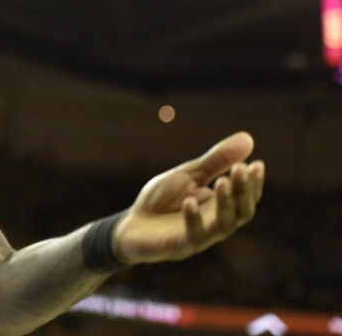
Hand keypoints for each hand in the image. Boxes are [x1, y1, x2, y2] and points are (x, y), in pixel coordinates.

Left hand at [111, 132, 264, 264]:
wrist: (130, 225)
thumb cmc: (161, 200)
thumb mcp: (189, 175)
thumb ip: (217, 161)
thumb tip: (249, 139)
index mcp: (219, 207)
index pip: (246, 198)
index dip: (254, 183)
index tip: (256, 164)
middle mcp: (216, 224)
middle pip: (242, 212)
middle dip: (244, 191)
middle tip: (241, 169)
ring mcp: (199, 237)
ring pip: (224, 226)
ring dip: (225, 204)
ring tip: (223, 181)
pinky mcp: (179, 246)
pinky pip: (193, 235)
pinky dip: (193, 219)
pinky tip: (189, 201)